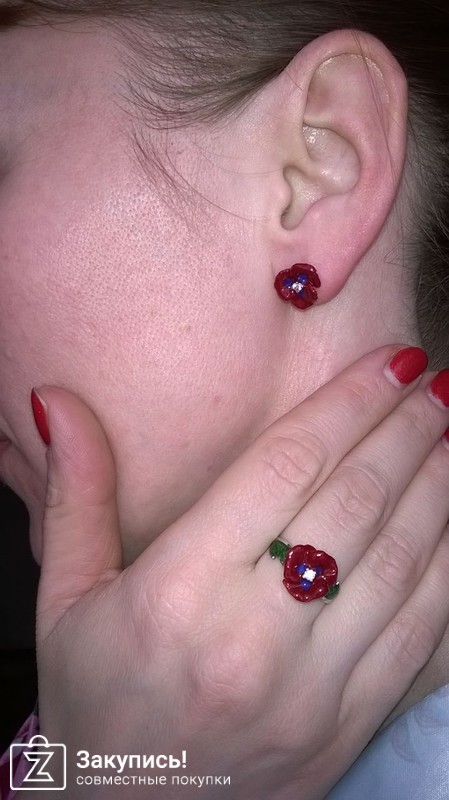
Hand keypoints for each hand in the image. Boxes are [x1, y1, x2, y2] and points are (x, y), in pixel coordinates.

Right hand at [31, 346, 448, 798]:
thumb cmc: (94, 702)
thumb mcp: (65, 598)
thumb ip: (75, 494)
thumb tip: (58, 402)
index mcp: (176, 593)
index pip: (283, 467)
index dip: (343, 404)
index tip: (385, 363)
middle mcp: (250, 638)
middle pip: (352, 503)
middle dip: (402, 430)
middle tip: (430, 380)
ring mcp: (310, 690)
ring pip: (400, 562)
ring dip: (437, 485)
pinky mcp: (344, 727)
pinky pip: (419, 635)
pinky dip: (447, 566)